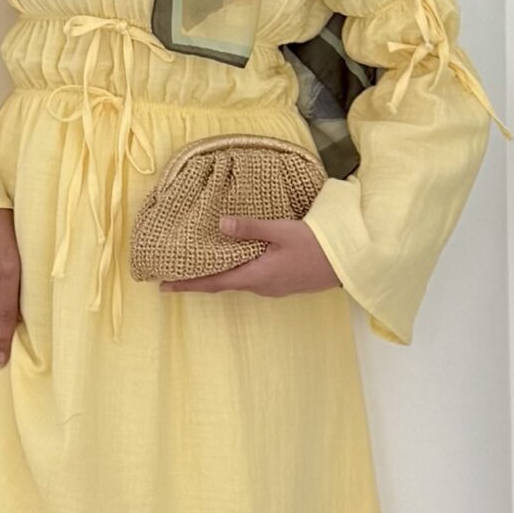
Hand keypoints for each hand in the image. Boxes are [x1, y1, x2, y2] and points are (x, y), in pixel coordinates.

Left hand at [160, 213, 341, 299]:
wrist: (349, 264)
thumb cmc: (317, 246)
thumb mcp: (282, 231)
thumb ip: (251, 228)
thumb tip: (221, 225)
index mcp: (255, 276)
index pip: (213, 283)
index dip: (188, 285)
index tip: (164, 286)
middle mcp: (261, 287)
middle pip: (223, 284)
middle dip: (199, 280)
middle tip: (175, 275)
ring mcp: (273, 288)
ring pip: (238, 281)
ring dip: (218, 276)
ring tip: (200, 266)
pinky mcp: (283, 283)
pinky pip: (252, 278)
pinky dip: (237, 272)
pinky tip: (235, 261)